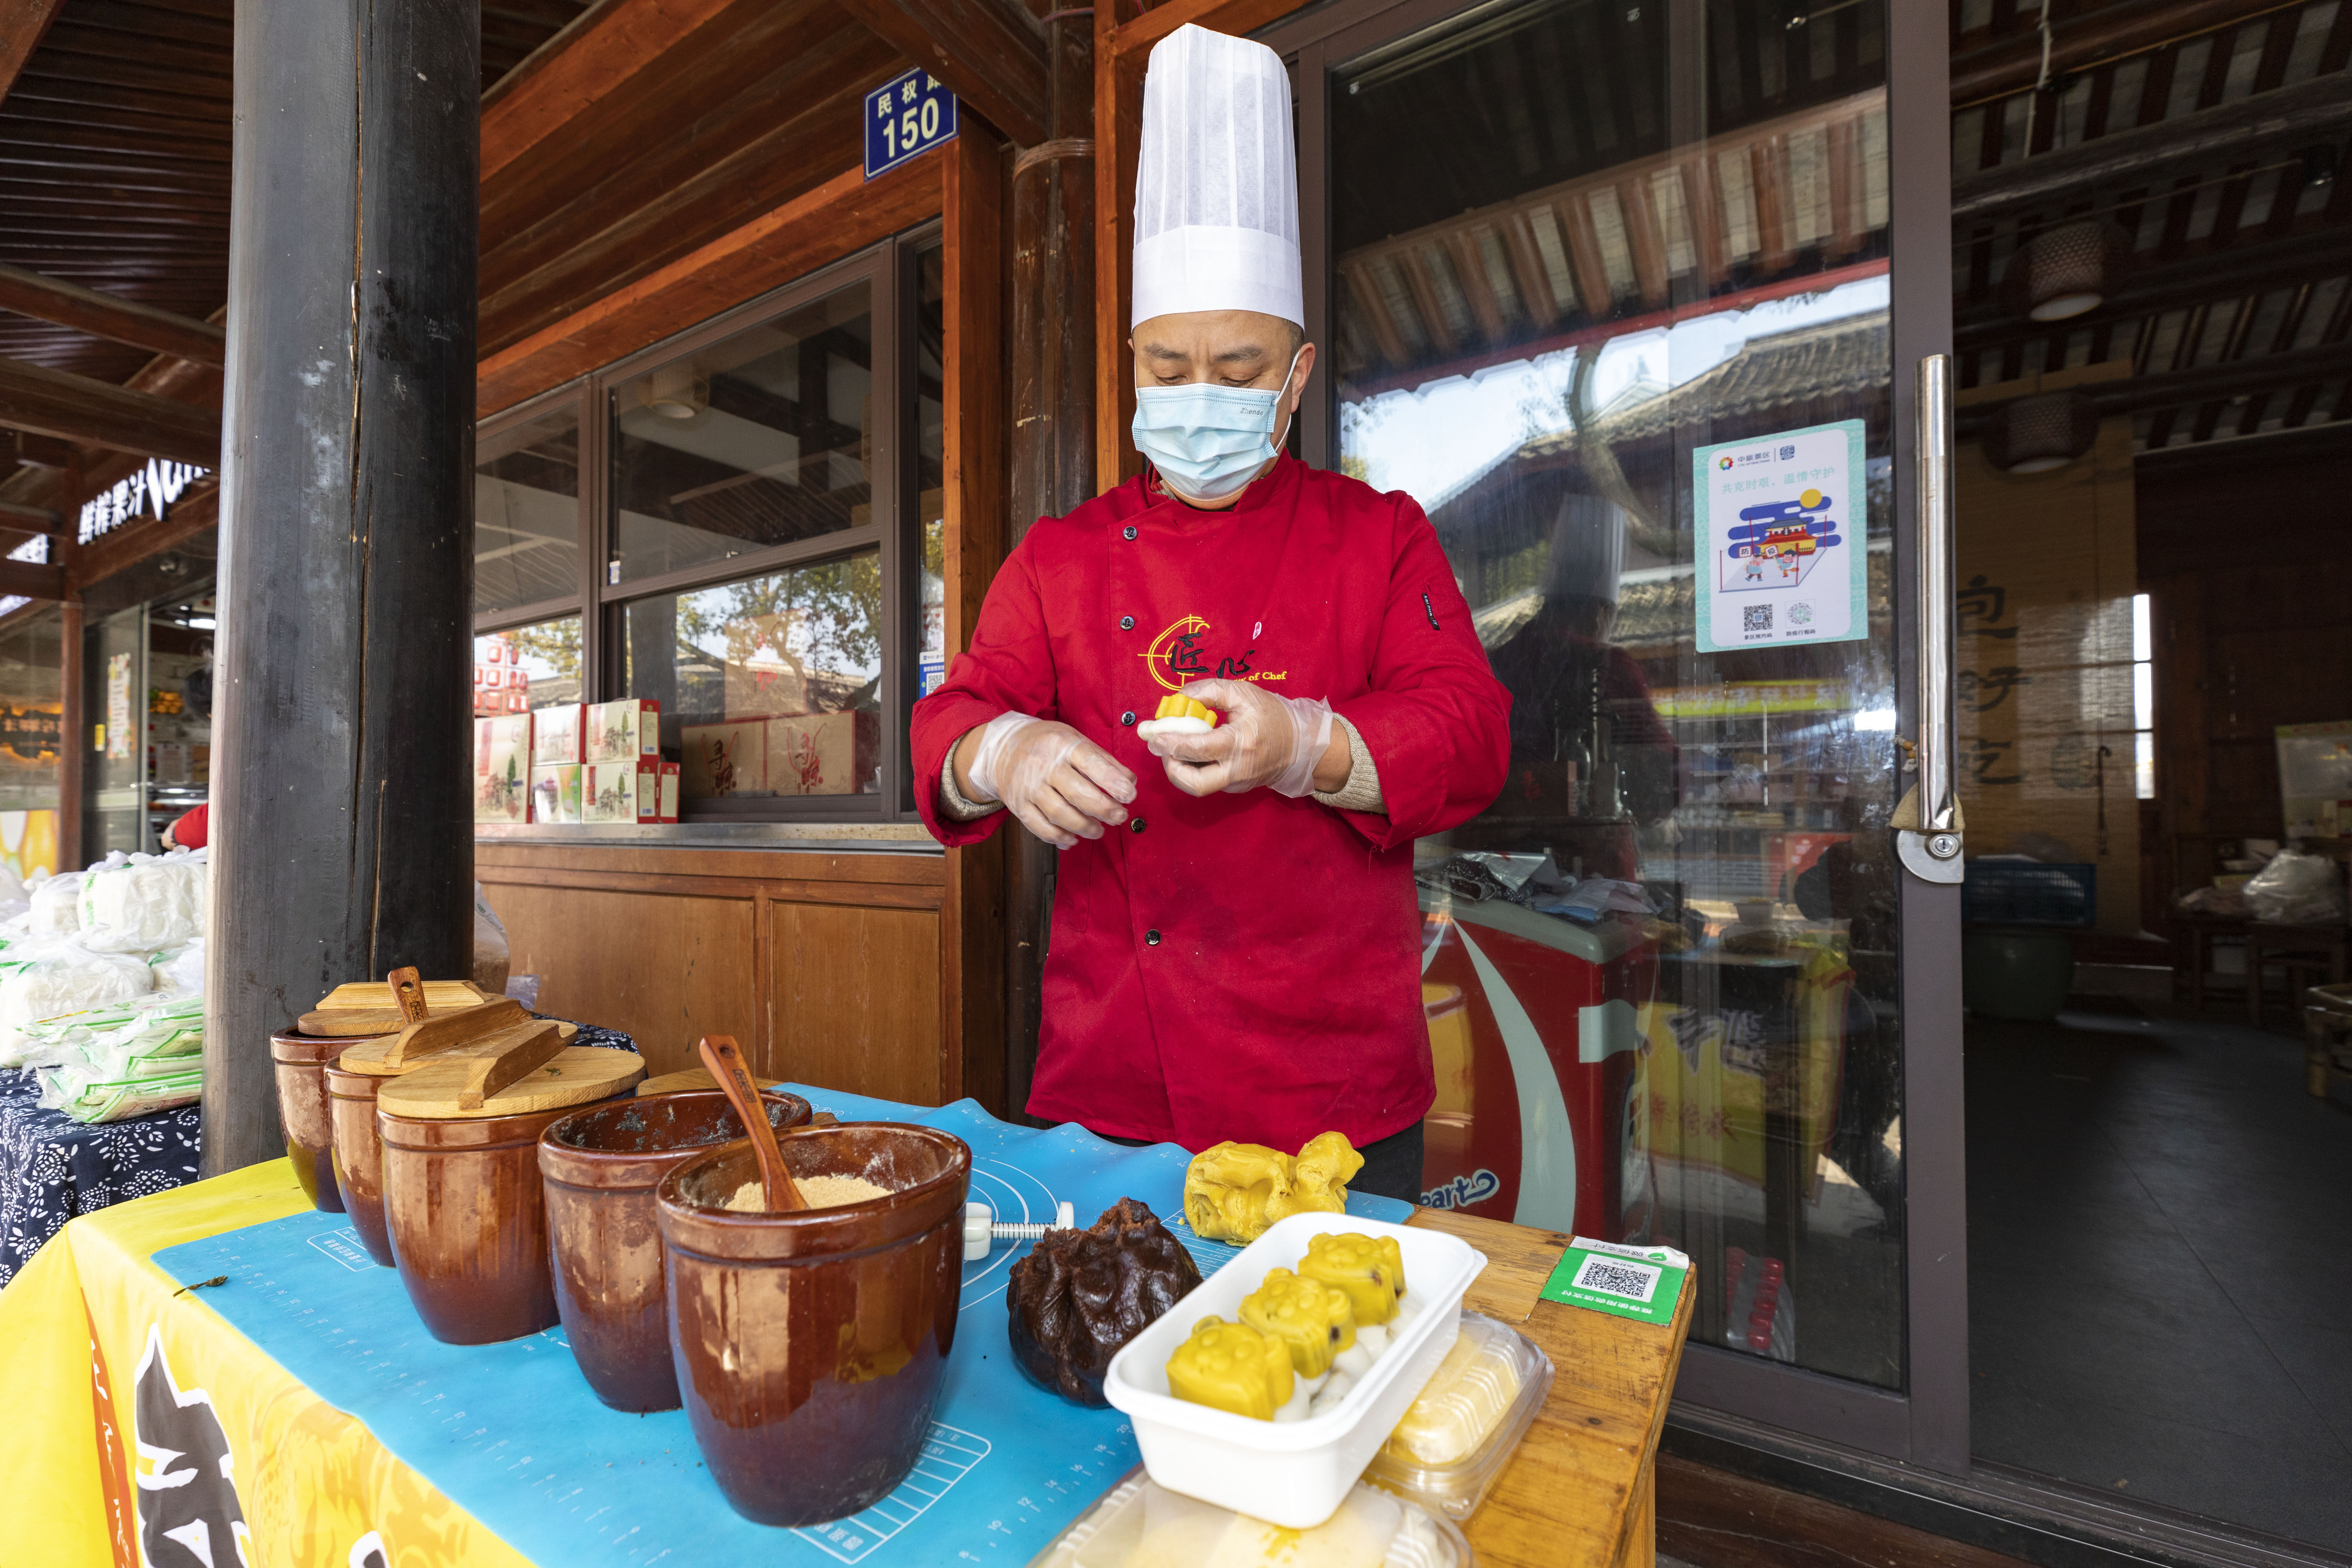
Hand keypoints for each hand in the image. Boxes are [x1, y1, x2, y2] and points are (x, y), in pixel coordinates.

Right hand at [961, 712, 1135, 847]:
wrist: (1003, 748)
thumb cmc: (1048, 745)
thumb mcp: (1077, 740)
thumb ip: (1105, 761)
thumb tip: (1130, 782)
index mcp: (1063, 745)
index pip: (1091, 764)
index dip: (1113, 782)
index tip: (1129, 795)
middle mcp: (1044, 765)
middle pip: (1077, 793)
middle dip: (1104, 809)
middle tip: (1120, 817)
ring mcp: (1029, 786)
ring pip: (1060, 814)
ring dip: (1084, 827)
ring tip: (1099, 830)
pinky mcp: (1018, 805)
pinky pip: (1039, 827)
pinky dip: (1059, 837)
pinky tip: (1073, 839)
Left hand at [1145, 680, 1334, 797]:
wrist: (1301, 744)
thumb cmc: (1272, 715)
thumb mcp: (1242, 693)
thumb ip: (1208, 691)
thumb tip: (1178, 698)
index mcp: (1241, 742)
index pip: (1197, 748)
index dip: (1170, 742)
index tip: (1151, 735)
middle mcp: (1238, 769)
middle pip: (1194, 783)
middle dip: (1171, 767)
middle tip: (1161, 748)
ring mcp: (1237, 783)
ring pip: (1197, 786)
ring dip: (1179, 769)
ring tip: (1176, 747)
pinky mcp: (1235, 788)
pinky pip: (1207, 782)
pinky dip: (1193, 768)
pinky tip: (1194, 752)